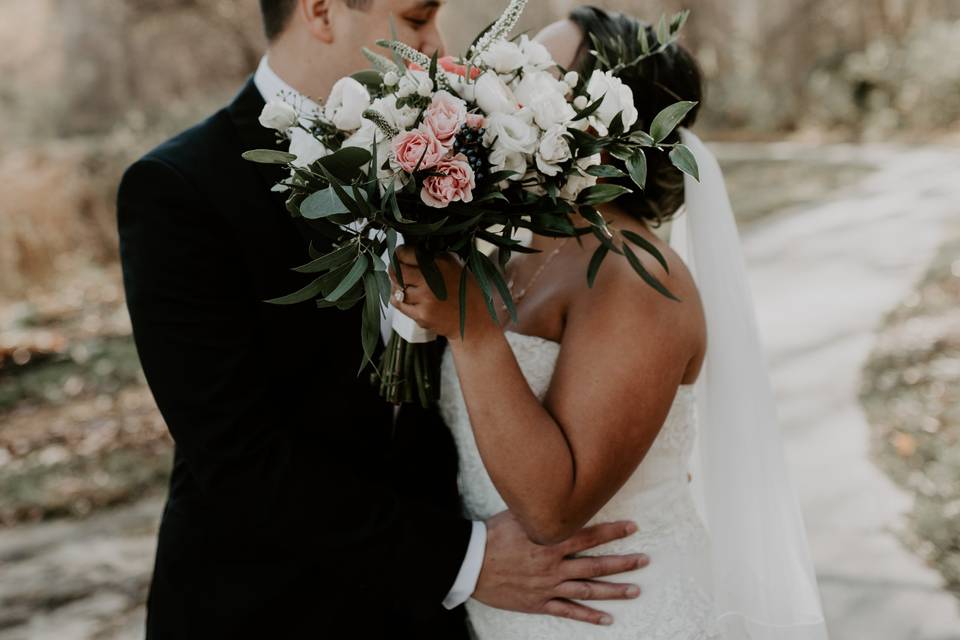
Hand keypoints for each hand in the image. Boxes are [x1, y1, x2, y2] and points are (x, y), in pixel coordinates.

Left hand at [388, 246, 496, 339]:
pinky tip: (411, 299)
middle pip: (396, 270)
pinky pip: (399, 304)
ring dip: (398, 287)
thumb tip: (410, 251)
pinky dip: (401, 300)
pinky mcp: (422, 315)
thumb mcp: (455, 264)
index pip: (406, 253)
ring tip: (408, 287)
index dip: (399, 253)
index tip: (399, 254)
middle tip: (397, 270)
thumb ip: (434, 256)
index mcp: (440, 262)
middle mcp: (431, 279)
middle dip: (394, 269)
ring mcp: (426, 298)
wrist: (477, 319)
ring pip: (395, 288)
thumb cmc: (466, 290)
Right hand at [473, 511, 646, 625]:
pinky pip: (568, 611)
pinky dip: (588, 616)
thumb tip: (557, 491)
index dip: (613, 531)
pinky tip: (607, 619)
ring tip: (636, 590)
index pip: (589, 535)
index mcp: (550, 541)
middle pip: (596, 564)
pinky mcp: (539, 603)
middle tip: (644, 560)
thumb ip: (541, 509)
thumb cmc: (492, 535)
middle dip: (623, 562)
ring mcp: (548, 587)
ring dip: (614, 590)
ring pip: (588, 589)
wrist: (470, 564)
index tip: (633, 527)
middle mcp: (554, 565)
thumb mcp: (518, 515)